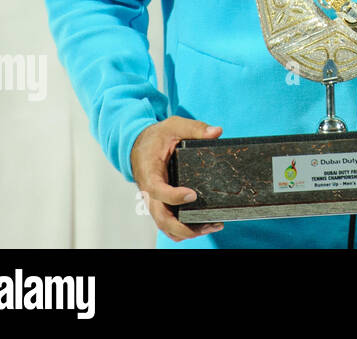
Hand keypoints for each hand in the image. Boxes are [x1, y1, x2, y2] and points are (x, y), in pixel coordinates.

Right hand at [130, 116, 223, 241]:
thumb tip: (217, 132)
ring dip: (186, 232)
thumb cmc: (157, 137)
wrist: (139, 145)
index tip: (192, 194)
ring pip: (165, 225)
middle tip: (208, 224)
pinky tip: (204, 225)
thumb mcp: (174, 126)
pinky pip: (169, 221)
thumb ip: (195, 128)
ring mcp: (154, 200)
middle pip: (160, 217)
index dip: (172, 196)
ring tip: (212, 226)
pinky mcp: (161, 203)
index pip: (156, 190)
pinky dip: (184, 229)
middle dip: (182, 226)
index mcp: (149, 172)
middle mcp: (149, 191)